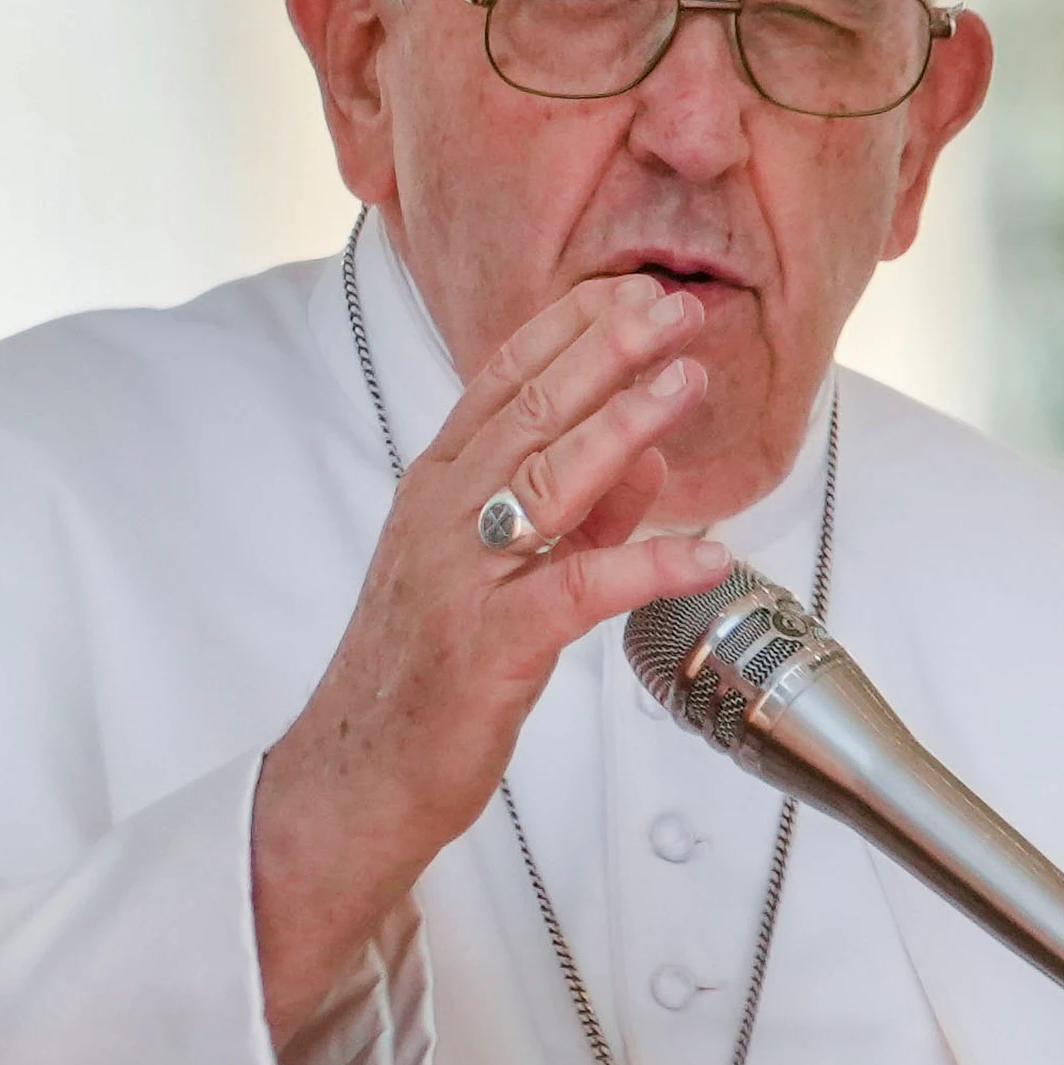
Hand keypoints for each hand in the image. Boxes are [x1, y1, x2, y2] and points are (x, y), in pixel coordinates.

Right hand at [250, 271, 738, 1040]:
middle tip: (675, 305)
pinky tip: (707, 551)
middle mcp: (442, 515)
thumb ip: (577, 512)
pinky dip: (646, 563)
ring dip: (624, 422)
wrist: (356, 776)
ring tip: (688, 381)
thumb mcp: (499, 573)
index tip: (635, 288)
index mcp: (438, 488)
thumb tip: (649, 450)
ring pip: (548, 479)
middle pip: (531, 410)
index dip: (572, 326)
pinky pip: (578, 590)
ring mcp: (462, 577)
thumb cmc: (425, 676)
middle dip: (608, 348)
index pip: (504, 380)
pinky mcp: (490, 646)